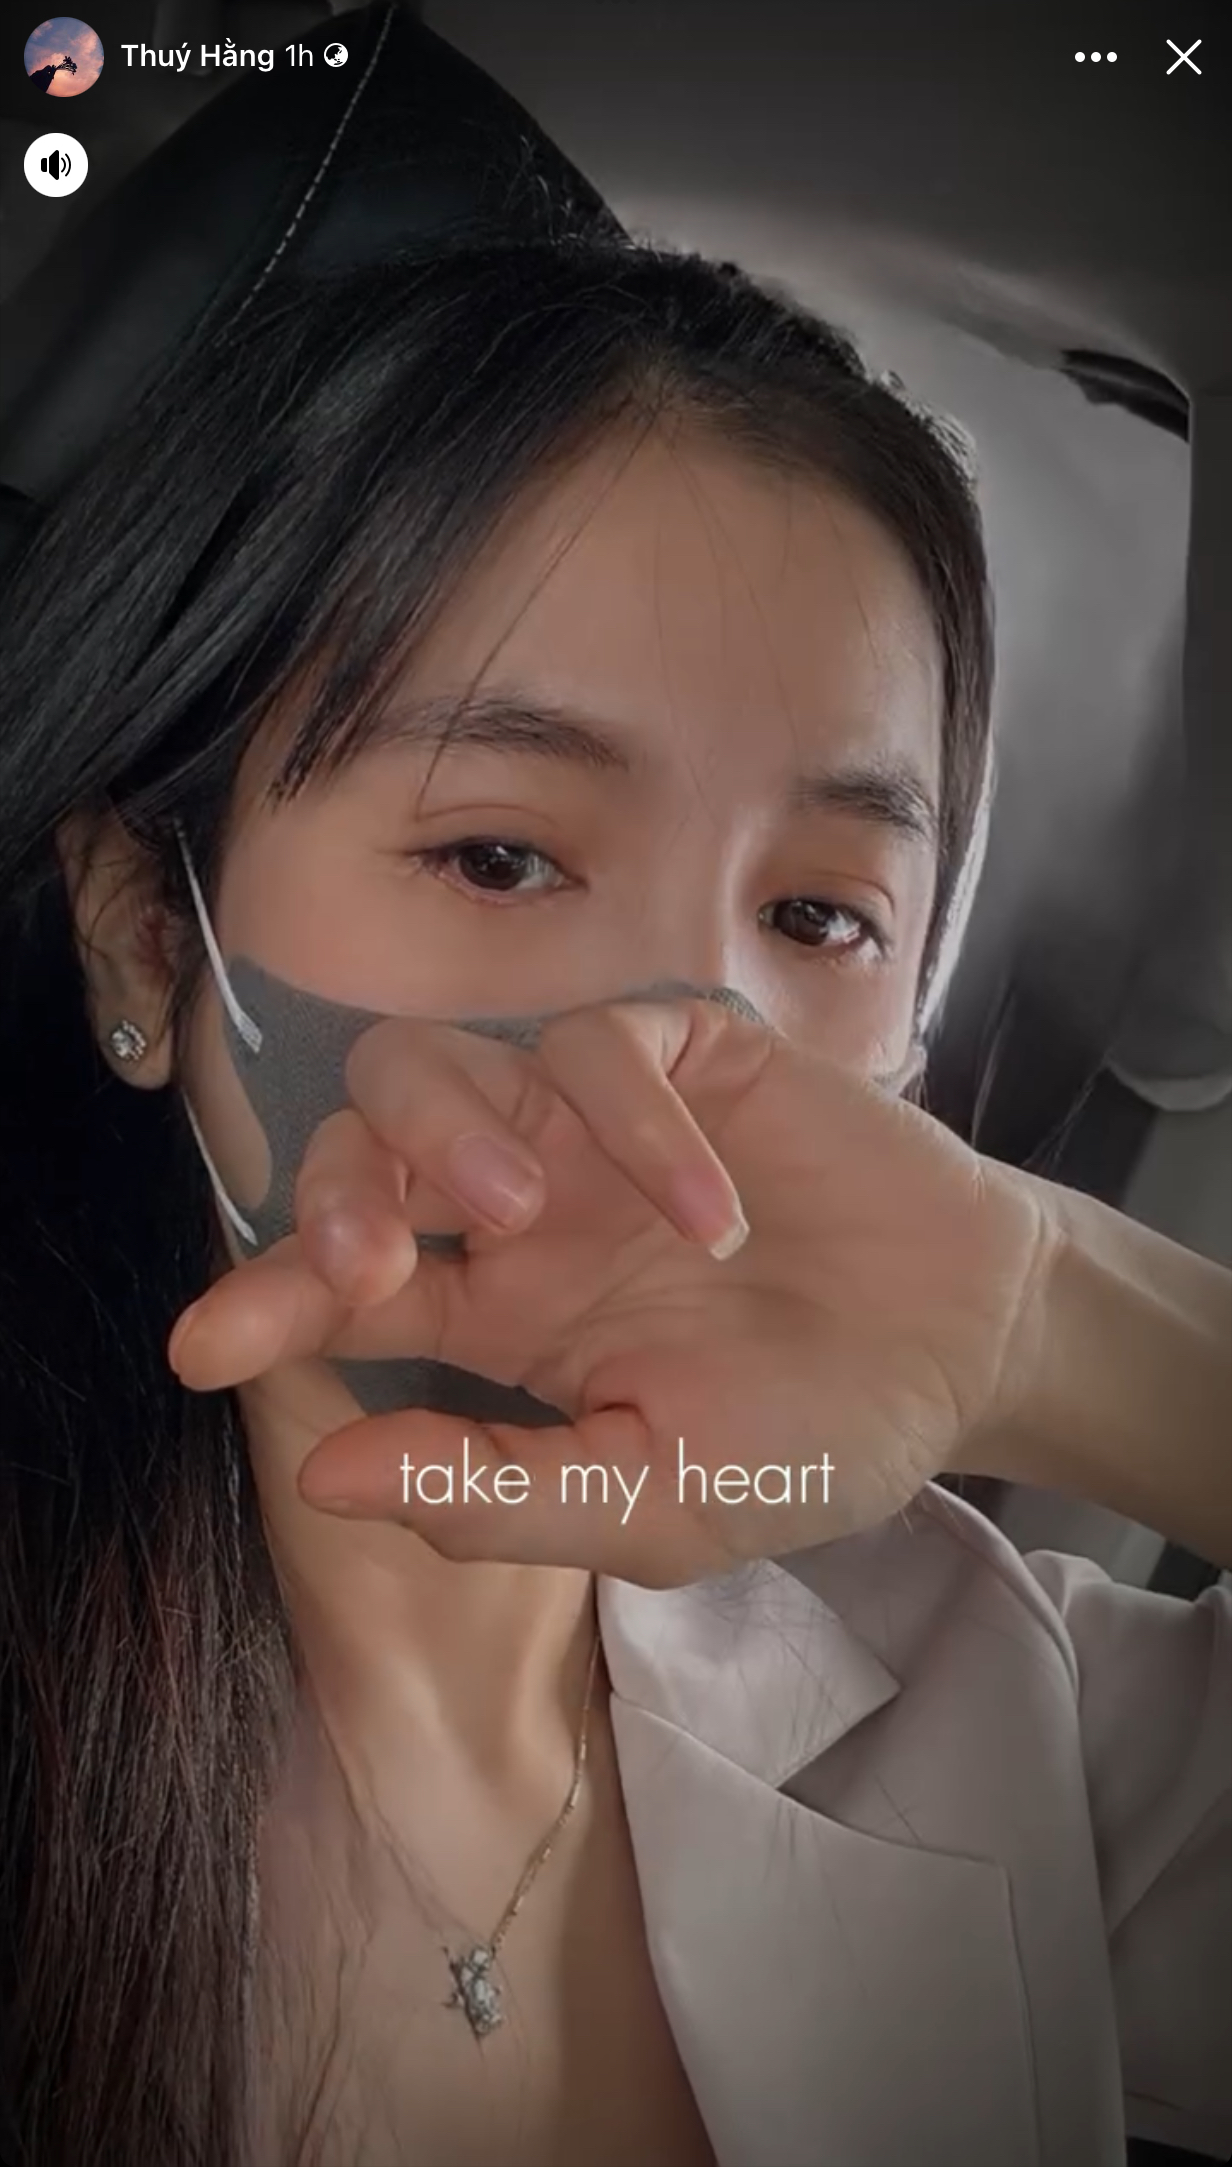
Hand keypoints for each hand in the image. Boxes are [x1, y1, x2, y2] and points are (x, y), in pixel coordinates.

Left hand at [170, 999, 1054, 1584]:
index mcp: (499, 1311)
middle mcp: (525, 1203)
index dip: (267, 1303)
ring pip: (441, 1062)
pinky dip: (636, 1123)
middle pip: (360, 1143)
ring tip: (523, 1210)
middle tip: (368, 1266)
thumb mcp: (658, 1501)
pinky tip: (712, 1215)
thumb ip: (497, 1493)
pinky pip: (601, 1043)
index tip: (200, 1349)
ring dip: (450, 1129)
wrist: (966, 1347)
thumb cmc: (810, 1432)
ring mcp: (594, 1123)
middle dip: (334, 1196)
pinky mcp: (683, 1056)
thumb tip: (320, 1473)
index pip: (348, 1286)